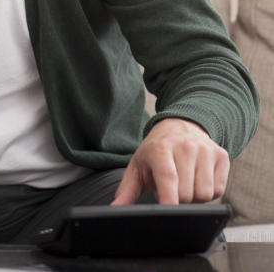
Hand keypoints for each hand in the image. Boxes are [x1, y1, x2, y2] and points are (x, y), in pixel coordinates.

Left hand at [111, 118, 228, 204]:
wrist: (179, 126)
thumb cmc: (156, 150)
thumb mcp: (137, 167)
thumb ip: (126, 190)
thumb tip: (116, 208)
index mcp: (161, 149)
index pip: (168, 178)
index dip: (168, 199)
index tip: (167, 213)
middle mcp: (185, 147)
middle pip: (187, 193)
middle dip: (178, 200)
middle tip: (171, 190)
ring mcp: (206, 150)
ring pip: (206, 194)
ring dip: (195, 197)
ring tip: (184, 184)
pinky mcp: (222, 155)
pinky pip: (220, 190)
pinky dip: (209, 192)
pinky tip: (197, 180)